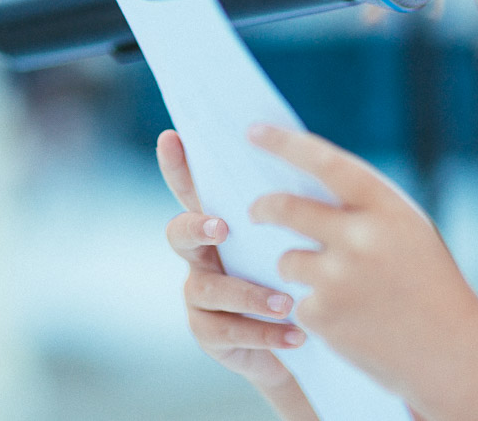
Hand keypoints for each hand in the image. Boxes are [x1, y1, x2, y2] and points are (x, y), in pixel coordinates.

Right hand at [157, 129, 308, 391]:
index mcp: (219, 223)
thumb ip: (289, 207)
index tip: (172, 138)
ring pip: (210, 289)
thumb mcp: (296, 239)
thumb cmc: (299, 275)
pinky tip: (296, 335)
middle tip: (222, 227)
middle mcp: (201, 256)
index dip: (177, 165)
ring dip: (248, 294)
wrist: (302, 339)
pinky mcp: (209, 333)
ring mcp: (200, 295)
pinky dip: (265, 333)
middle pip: (180, 234)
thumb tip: (305, 157)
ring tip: (285, 302)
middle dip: (196, 227)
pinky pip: (229, 333)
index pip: (193, 189)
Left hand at [246, 125, 477, 403]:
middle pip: (285, 209)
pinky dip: (312, 306)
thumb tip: (301, 181)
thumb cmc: (427, 280)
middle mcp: (360, 238)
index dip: (285, 144)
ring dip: (297, 267)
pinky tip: (346, 317)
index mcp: (386, 207)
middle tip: (256, 210)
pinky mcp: (323, 316)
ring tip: (336, 284)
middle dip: (263, 208)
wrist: (450, 351)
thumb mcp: (406, 228)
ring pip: (287, 260)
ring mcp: (339, 279)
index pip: (325, 162)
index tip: (254, 131)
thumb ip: (362, 205)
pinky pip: (297, 300)